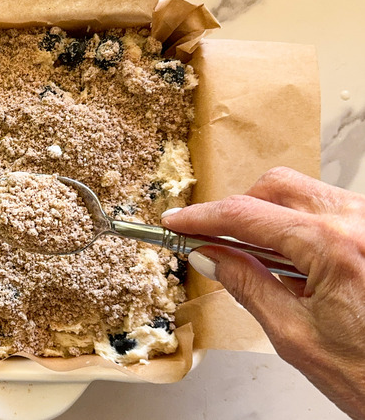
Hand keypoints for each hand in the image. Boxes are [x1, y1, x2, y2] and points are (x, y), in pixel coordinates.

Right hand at [161, 166, 364, 419]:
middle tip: (211, 240)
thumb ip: (247, 285)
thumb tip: (209, 256)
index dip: (202, 217)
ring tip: (260, 263)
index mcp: (335, 247)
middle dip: (238, 210)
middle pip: (276, 187)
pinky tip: (295, 265)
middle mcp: (361, 223)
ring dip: (270, 219)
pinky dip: (300, 227)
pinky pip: (329, 211)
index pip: (248, 215)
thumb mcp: (293, 335)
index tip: (176, 222)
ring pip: (304, 194)